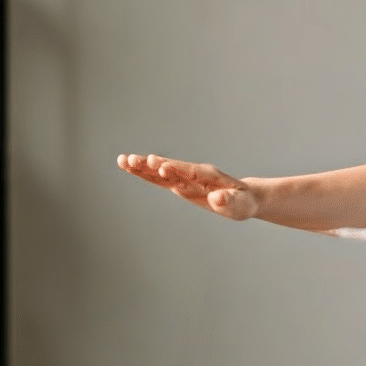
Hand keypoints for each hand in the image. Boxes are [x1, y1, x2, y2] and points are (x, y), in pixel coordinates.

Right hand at [116, 153, 258, 220]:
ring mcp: (185, 177)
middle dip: (153, 165)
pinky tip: (128, 167)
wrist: (243, 197)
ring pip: (160, 171)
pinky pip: (159, 178)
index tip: (159, 166)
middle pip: (170, 167)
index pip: (189, 171)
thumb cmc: (243, 202)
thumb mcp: (240, 205)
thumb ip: (228, 202)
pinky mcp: (179, 184)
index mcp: (209, 176)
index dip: (175, 169)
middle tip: (133, 159)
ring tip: (123, 160)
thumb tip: (217, 199)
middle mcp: (194, 173)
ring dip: (143, 167)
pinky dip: (144, 173)